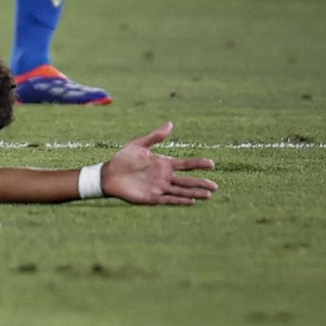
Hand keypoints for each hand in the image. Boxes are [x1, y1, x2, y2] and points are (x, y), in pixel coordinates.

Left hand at [101, 123, 216, 205]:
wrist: (109, 174)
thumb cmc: (123, 158)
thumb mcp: (140, 144)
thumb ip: (155, 136)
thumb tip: (171, 124)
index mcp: (163, 163)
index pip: (185, 164)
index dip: (198, 164)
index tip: (212, 164)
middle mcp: (164, 176)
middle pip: (187, 180)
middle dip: (201, 182)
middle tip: (215, 186)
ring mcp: (159, 187)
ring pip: (181, 190)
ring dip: (194, 193)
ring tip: (208, 195)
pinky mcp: (152, 197)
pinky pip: (169, 199)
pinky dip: (180, 200)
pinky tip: (191, 201)